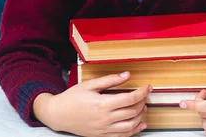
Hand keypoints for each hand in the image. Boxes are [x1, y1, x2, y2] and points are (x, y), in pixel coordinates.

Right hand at [33, 72, 150, 136]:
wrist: (57, 114)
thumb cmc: (72, 98)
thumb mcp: (90, 84)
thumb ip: (110, 80)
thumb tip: (127, 75)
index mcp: (103, 104)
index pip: (130, 99)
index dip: (142, 92)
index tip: (148, 87)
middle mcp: (104, 119)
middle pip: (132, 112)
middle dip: (143, 103)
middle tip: (145, 95)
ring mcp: (103, 129)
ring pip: (130, 126)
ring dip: (141, 117)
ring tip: (144, 108)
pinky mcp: (101, 136)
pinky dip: (134, 131)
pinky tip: (140, 124)